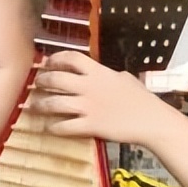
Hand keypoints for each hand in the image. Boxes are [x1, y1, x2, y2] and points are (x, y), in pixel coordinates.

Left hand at [32, 51, 162, 145]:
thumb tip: (107, 73)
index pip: (72, 58)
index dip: (55, 59)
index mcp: (100, 73)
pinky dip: (53, 128)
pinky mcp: (90, 125)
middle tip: (36, 85)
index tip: (46, 63)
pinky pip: (64, 126)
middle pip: (57, 78)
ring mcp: (89, 107)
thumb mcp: (126, 80)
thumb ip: (111, 76)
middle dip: (42, 81)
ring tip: (34, 107)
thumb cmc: (142, 100)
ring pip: (55, 103)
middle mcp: (90, 87)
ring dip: (40, 105)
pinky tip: (48, 128)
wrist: (153, 121)